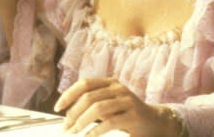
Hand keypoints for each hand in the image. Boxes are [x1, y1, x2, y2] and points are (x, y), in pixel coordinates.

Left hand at [54, 78, 182, 136]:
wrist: (156, 122)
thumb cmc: (127, 114)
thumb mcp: (110, 104)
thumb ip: (94, 103)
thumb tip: (68, 113)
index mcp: (110, 82)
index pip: (84, 84)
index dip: (69, 95)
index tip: (57, 108)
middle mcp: (118, 88)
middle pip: (88, 97)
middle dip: (73, 113)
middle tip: (66, 126)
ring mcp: (127, 101)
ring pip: (97, 108)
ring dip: (82, 121)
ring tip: (74, 132)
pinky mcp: (133, 116)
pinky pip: (109, 122)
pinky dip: (96, 130)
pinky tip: (88, 136)